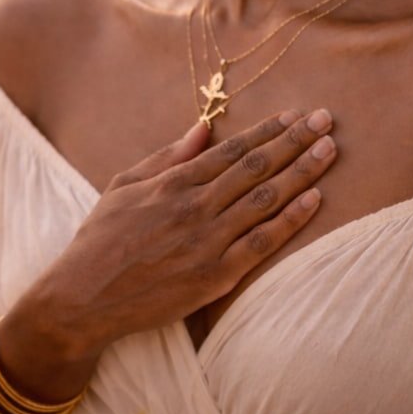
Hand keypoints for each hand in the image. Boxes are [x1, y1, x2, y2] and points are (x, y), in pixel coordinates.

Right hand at [18, 107, 337, 357]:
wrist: (83, 298)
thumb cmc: (101, 239)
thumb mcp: (124, 185)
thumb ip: (168, 156)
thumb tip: (204, 127)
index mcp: (173, 183)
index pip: (232, 149)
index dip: (267, 130)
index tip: (294, 115)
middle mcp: (195, 207)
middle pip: (257, 167)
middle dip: (295, 141)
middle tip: (325, 120)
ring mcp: (208, 242)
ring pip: (266, 200)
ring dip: (303, 171)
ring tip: (329, 150)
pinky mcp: (216, 276)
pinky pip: (263, 243)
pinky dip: (291, 219)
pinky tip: (315, 199)